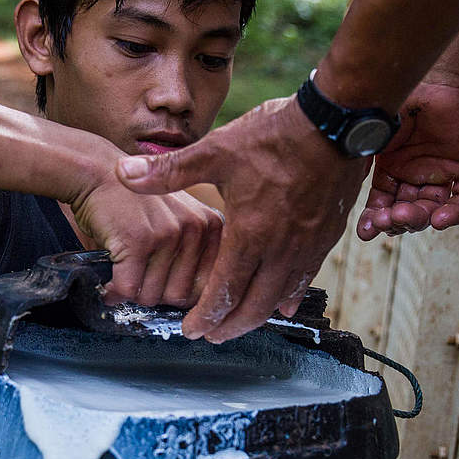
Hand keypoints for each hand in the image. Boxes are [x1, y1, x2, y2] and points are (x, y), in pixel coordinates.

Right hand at [70, 176, 222, 308]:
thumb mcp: (178, 220)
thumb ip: (192, 255)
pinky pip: (129, 289)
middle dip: (155, 295)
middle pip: (179, 296)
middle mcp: (195, 229)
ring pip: (152, 296)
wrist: (97, 172)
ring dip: (132, 293)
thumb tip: (196, 308)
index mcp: (211, 226)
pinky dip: (115, 291)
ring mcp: (168, 234)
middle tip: (138, 280)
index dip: (182, 294)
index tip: (163, 288)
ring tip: (123, 275)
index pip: (208, 287)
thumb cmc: (135, 203)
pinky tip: (110, 281)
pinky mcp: (138, 240)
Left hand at [118, 96, 368, 341]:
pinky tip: (283, 304)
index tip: (191, 331)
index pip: (223, 293)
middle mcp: (280, 250)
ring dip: (257, 317)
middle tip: (212, 337)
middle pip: (253, 307)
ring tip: (239, 324)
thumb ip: (169, 170)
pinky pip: (305, 280)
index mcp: (249, 234)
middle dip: (229, 328)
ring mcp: (307, 247)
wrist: (336, 122)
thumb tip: (123, 173)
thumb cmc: (275, 135)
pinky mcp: (326, 238)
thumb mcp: (216, 150)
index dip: (205, 318)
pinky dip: (289, 297)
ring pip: (280, 299)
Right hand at [357, 80, 458, 238]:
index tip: (366, 232)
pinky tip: (438, 220)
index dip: (374, 222)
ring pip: (432, 209)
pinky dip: (454, 214)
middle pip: (407, 212)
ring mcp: (441, 171)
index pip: (383, 205)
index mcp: (391, 169)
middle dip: (396, 220)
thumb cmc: (396, 101)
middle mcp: (415, 174)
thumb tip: (336, 189)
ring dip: (419, 219)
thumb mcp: (370, 137)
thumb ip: (357, 162)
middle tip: (389, 218)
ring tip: (407, 214)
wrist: (429, 78)